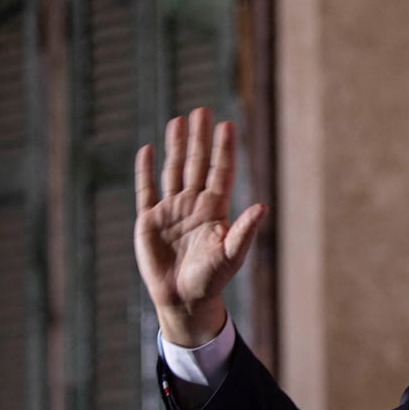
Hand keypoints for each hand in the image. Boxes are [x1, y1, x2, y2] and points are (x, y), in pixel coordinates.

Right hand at [134, 107, 265, 346]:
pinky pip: (147, 190)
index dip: (223, 149)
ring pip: (174, 170)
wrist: (184, 299)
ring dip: (176, 146)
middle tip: (202, 110)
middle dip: (199, 138)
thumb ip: (244, 231)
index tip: (226, 124)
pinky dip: (145, 170)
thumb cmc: (211, 280)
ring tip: (178, 120)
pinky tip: (148, 150)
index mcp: (214, 210)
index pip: (220, 172)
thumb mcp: (231, 255)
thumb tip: (262, 206)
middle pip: (196, 164)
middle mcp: (193, 205)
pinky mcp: (149, 220)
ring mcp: (171, 211)